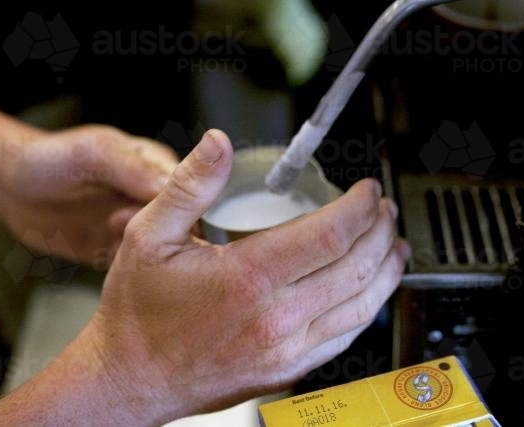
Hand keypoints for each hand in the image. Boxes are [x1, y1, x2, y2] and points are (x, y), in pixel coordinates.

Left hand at [0, 125, 179, 268]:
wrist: (9, 187)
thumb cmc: (48, 159)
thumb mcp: (92, 153)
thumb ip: (132, 167)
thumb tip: (172, 186)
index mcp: (156, 164)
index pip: (194, 190)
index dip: (184, 208)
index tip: (161, 218)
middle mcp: (153, 195)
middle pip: (185, 225)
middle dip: (165, 236)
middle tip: (127, 231)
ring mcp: (137, 225)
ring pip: (165, 251)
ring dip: (147, 255)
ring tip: (114, 242)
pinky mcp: (119, 249)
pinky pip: (140, 267)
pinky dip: (132, 270)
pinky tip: (114, 262)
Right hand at [79, 129, 408, 423]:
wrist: (130, 379)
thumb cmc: (138, 311)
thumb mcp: (148, 234)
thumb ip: (190, 186)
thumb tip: (217, 144)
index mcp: (246, 279)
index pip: (330, 236)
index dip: (360, 207)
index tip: (367, 190)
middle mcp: (274, 319)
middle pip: (356, 268)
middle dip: (381, 231)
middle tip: (384, 209)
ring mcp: (285, 350)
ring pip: (362, 307)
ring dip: (386, 269)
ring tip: (393, 242)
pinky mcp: (288, 371)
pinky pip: (345, 338)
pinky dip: (368, 307)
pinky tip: (370, 289)